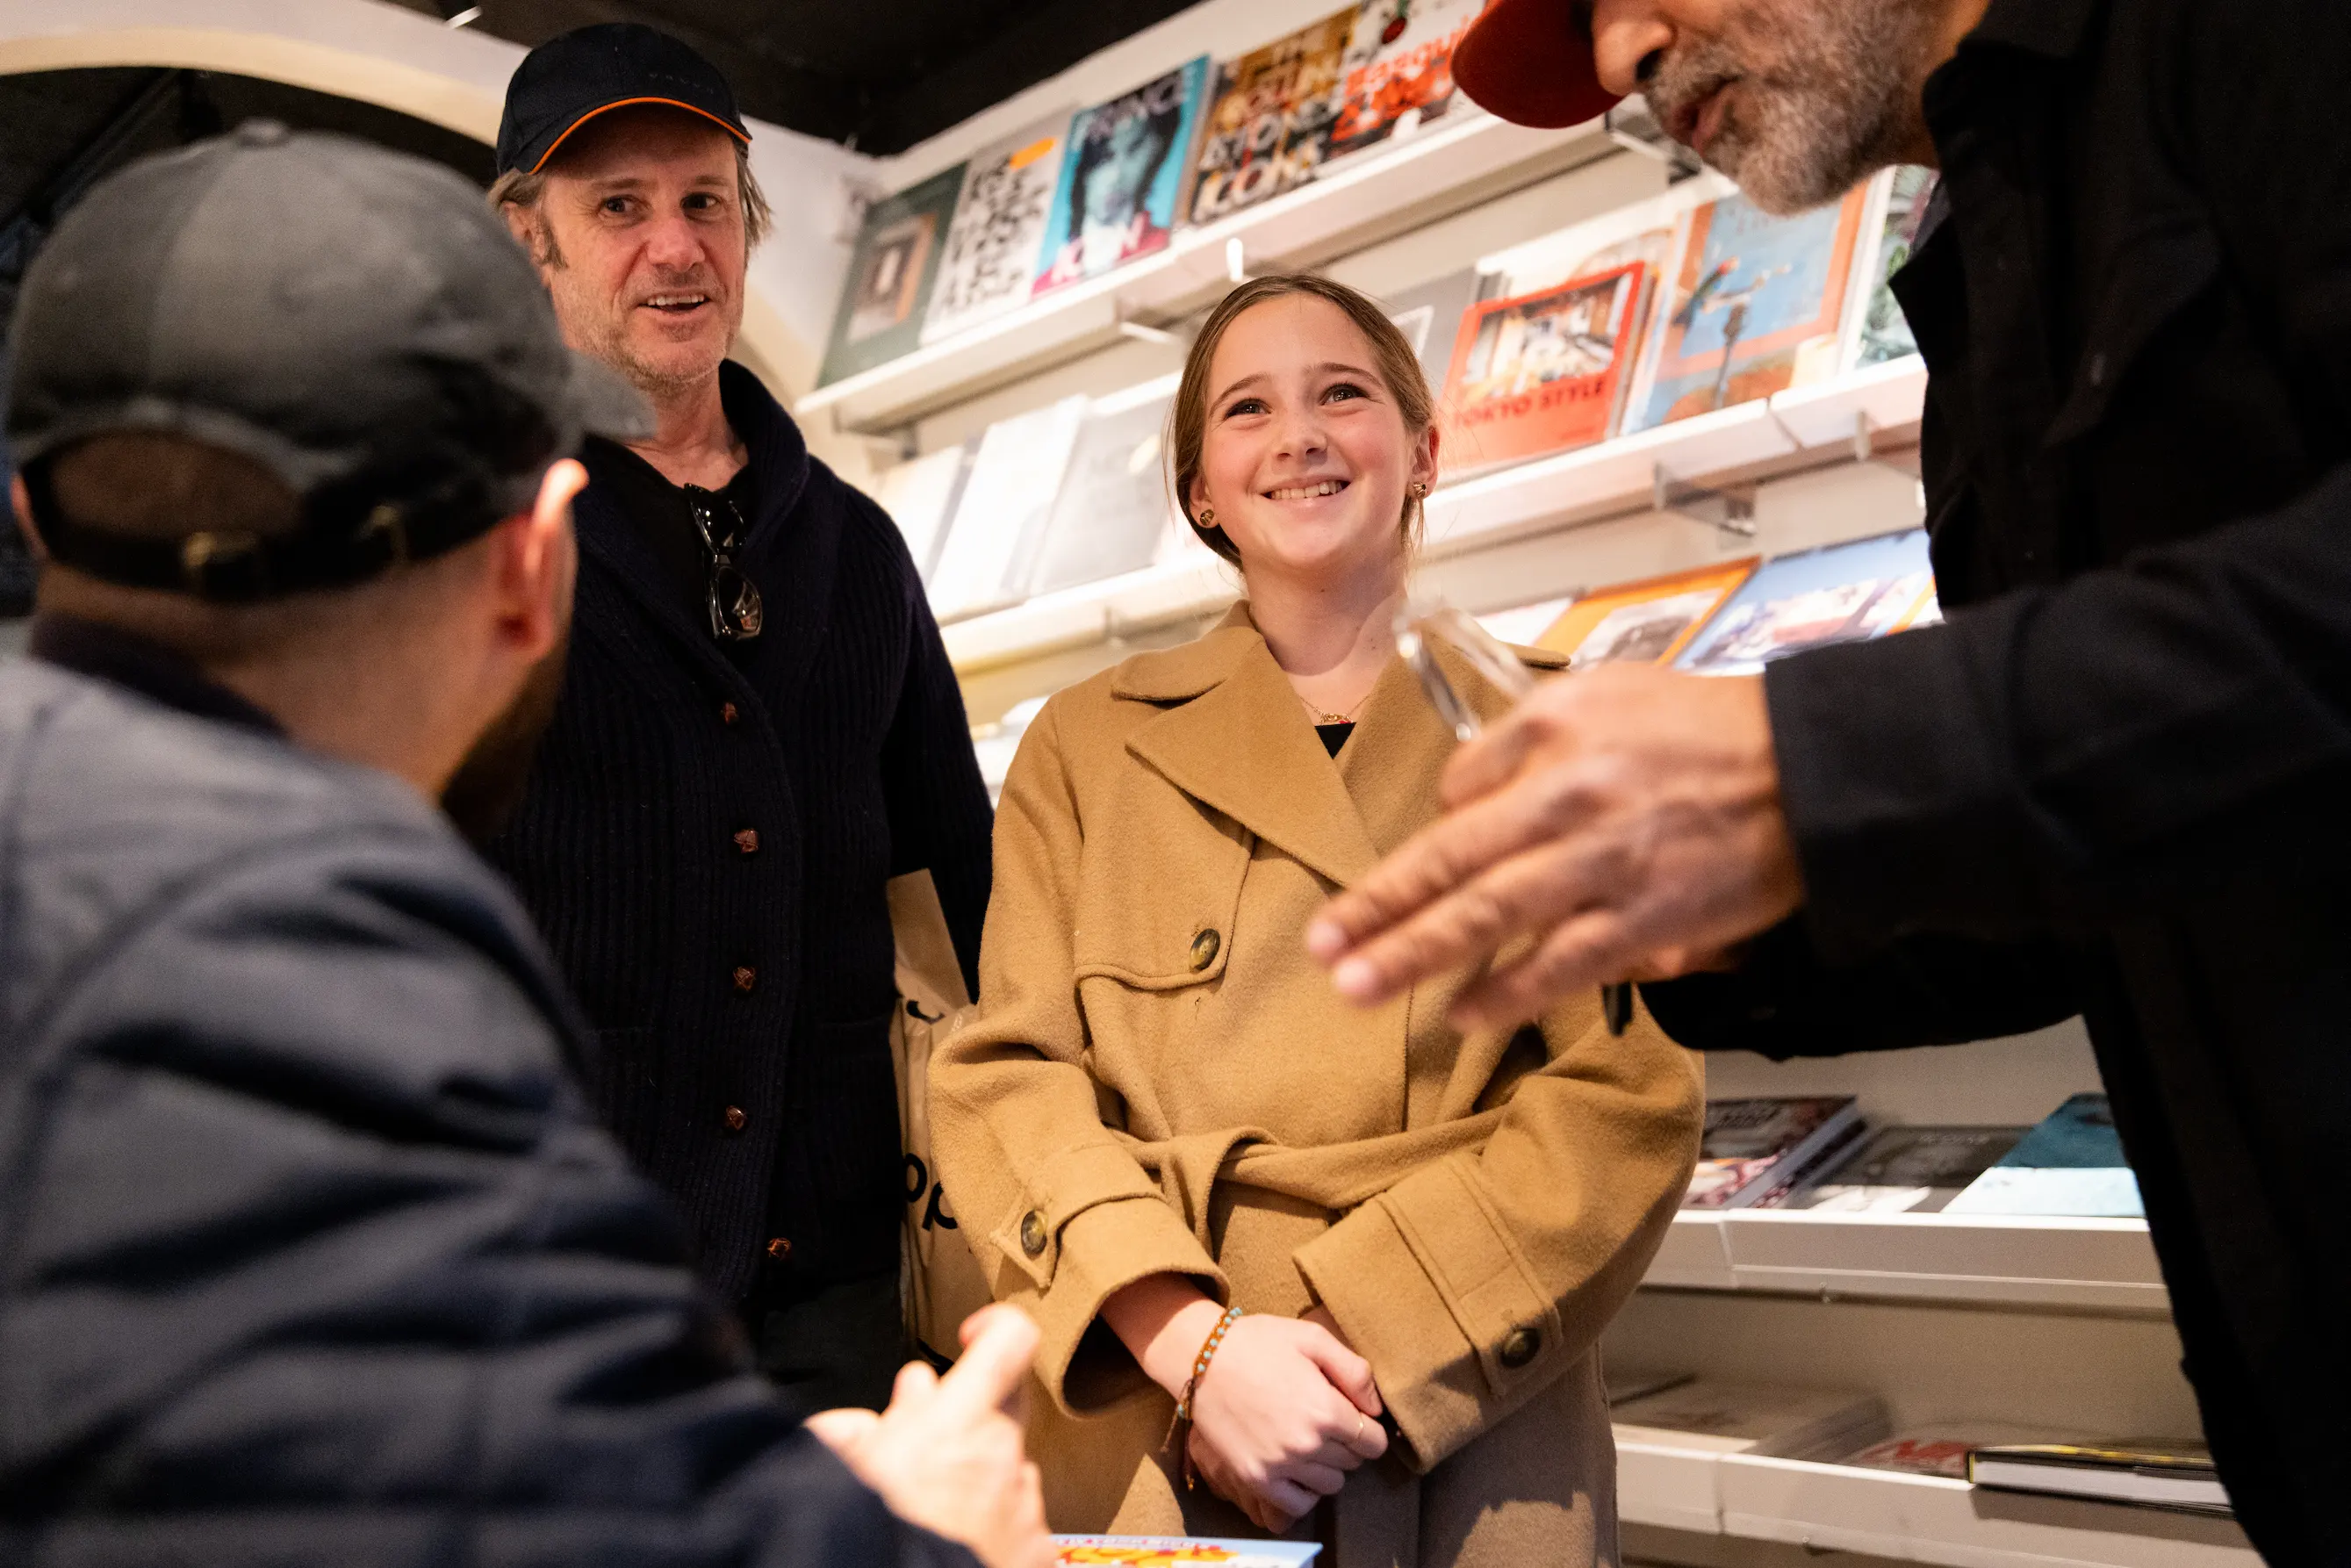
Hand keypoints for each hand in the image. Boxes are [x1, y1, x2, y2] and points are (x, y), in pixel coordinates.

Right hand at [804, 1304, 1052, 1567]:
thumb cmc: (875, 1532)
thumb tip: (850, 1426)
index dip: (995, 1328)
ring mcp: (1025, 1505)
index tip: (972, 1336)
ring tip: (932, 1503)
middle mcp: (1002, 1455)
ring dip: (973, 1477)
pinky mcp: (1037, 1550)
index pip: (1011, 1341)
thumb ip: (845, 1433)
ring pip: (1005, 1471)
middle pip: (1002, 1408)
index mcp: (959, 1422)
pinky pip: (1018, 1523)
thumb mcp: (838, 1471)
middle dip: (963, 1415)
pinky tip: (957, 1539)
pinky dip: (991, 1526)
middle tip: (924, 1435)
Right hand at [1184, 1314, 1386, 1531]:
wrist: (1201, 1358)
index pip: (1375, 1443)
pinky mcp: (1255, 1479)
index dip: (1369, 1429)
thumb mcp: (1312, 1337)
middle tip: (1325, 1424)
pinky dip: (1303, 1492)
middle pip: (1353, 1463)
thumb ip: (1354, 1371)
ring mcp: (1280, 1466)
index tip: (1353, 1418)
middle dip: (1347, 1445)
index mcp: (1327, 1410)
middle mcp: (1307, 1445)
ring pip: (1330, 1486)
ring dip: (1327, 1468)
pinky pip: (1298, 1505)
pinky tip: (1295, 1470)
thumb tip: (1377, 1408)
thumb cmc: (1258, 1342)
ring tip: (1308, 1443)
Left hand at [1305, 665, 1802, 1028]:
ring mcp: (1605, 868)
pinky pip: (1563, 965)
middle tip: (1325, 952)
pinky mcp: (1646, 920)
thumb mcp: (1600, 694)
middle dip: (1382, 916)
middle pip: (1454, 869)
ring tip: (1362, 990)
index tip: (1368, 899)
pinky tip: (1464, 1014)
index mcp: (1551, 743)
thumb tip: (1461, 801)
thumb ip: (1519, 742)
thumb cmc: (1701, 729)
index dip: (1413, 856)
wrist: (1806, 770)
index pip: (1454, 807)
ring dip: (1422, 960)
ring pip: (1494, 922)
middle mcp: (1567, 805)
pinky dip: (1510, 993)